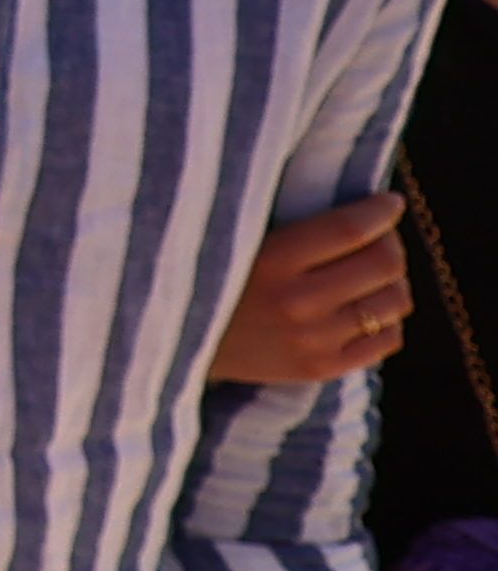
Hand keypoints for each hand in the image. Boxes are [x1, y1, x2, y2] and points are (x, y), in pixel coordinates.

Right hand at [213, 194, 411, 383]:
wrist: (177, 342)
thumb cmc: (212, 278)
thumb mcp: (237, 242)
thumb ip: (293, 227)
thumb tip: (361, 207)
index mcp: (271, 261)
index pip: (351, 230)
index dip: (381, 212)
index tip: (389, 203)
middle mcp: (297, 302)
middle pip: (383, 265)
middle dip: (392, 244)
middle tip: (380, 238)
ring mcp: (313, 340)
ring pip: (394, 302)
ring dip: (393, 281)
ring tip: (373, 276)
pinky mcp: (322, 368)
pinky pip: (388, 339)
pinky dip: (388, 319)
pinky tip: (365, 309)